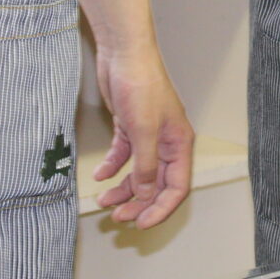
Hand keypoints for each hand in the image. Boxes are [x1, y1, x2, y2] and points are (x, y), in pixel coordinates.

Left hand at [92, 48, 194, 228]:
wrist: (123, 53)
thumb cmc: (141, 84)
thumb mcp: (144, 131)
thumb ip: (146, 167)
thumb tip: (147, 195)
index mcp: (179, 143)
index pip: (177, 186)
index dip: (161, 208)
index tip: (142, 224)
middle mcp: (166, 142)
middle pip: (157, 183)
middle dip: (139, 203)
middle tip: (118, 217)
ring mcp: (148, 135)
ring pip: (138, 172)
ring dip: (123, 188)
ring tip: (104, 199)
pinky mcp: (130, 126)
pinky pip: (123, 155)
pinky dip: (112, 167)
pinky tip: (100, 175)